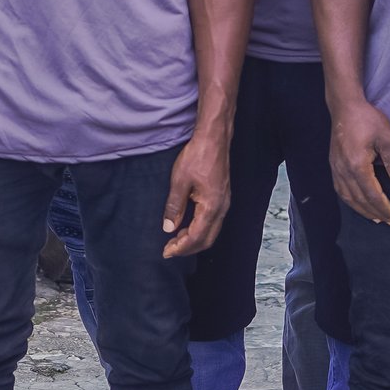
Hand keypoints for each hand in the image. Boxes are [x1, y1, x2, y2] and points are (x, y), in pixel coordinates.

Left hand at [161, 133, 230, 257]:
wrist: (214, 138)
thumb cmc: (198, 155)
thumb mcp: (179, 181)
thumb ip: (174, 206)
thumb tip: (169, 227)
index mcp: (212, 206)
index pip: (196, 237)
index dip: (180, 248)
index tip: (166, 252)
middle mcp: (222, 208)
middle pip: (207, 240)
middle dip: (188, 248)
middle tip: (169, 250)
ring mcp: (224, 203)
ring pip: (211, 232)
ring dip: (194, 239)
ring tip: (175, 240)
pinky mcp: (222, 197)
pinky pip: (213, 222)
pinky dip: (200, 229)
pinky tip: (187, 226)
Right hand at [328, 96, 389, 223]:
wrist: (345, 105)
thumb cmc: (367, 119)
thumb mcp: (387, 139)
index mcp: (357, 165)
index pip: (372, 195)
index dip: (384, 208)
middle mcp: (343, 170)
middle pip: (359, 199)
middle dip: (375, 212)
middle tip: (389, 221)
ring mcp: (336, 168)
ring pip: (347, 197)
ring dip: (361, 210)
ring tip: (375, 217)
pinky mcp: (333, 164)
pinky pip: (340, 189)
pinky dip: (350, 200)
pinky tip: (357, 203)